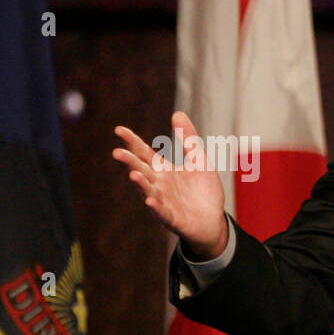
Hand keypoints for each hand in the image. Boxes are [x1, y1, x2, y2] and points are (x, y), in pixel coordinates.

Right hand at [112, 111, 227, 257]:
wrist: (214, 221)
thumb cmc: (203, 191)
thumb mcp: (199, 161)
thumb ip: (189, 139)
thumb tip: (177, 113)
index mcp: (163, 170)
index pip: (144, 153)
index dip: (132, 142)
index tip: (119, 129)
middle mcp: (159, 184)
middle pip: (142, 170)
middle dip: (130, 162)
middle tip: (117, 152)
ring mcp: (164, 201)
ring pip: (148, 191)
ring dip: (140, 183)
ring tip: (133, 174)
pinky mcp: (172, 218)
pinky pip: (162, 212)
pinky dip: (156, 206)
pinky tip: (150, 200)